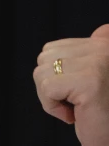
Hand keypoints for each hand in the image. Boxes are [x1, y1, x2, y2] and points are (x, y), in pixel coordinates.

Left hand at [34, 24, 108, 145]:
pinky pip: (47, 88)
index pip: (53, 48)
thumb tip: (102, 30)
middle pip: (44, 58)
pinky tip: (74, 115)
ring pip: (42, 73)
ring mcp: (99, 61)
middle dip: (50, 86)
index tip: (78, 92)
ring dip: (51, 98)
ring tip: (76, 108)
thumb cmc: (103, 116)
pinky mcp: (91, 81)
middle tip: (75, 102)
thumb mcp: (97, 79)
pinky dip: (52, 107)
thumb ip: (95, 53)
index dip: (56, 76)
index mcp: (106, 43)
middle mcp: (105, 46)